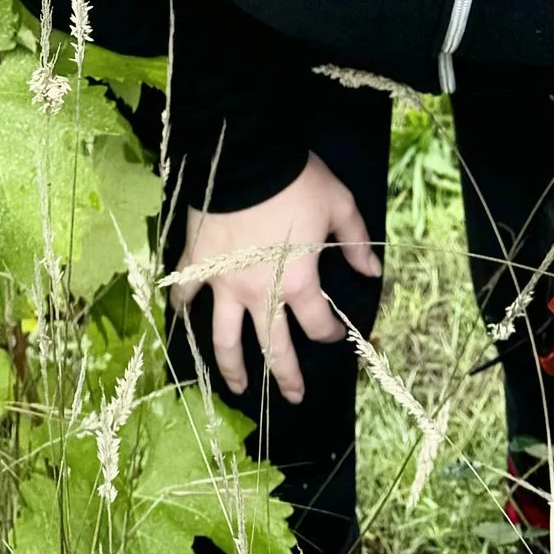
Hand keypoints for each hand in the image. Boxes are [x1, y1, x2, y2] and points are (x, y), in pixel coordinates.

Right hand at [170, 152, 381, 404]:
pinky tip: (181, 320)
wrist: (244, 157)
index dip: (329, 333)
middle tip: (294, 396)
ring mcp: (224, 283)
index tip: (335, 335)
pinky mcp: (196, 265)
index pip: (317, 323)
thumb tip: (372, 273)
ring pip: (225, 338)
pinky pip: (184, 294)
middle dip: (286, 377)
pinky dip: (181, 308)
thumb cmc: (296, 181)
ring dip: (232, 366)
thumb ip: (356, 243)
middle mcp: (260, 294)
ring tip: (237, 387)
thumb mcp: (339, 205)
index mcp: (298, 282)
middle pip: (274, 347)